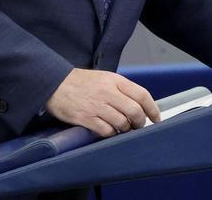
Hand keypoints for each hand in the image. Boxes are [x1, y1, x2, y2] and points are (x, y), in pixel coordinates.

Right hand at [44, 68, 159, 137]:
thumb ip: (121, 89)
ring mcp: (97, 106)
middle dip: (140, 122)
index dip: (152, 108)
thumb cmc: (81, 82)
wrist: (55, 84)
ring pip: (122, 123)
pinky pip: (106, 131)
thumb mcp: (104, 78)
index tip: (156, 118)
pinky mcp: (86, 118)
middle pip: (134, 111)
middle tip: (138, 126)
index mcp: (114, 80)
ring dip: (126, 129)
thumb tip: (139, 105)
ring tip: (123, 129)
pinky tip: (109, 131)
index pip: (141, 94)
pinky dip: (111, 133)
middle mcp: (107, 92)